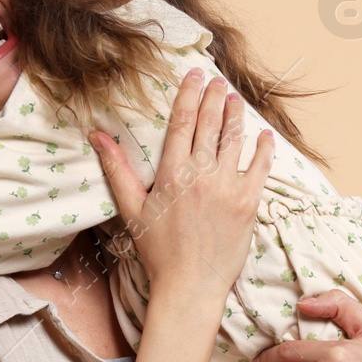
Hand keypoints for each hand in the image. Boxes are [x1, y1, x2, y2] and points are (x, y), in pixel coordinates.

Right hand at [90, 70, 273, 306]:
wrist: (190, 286)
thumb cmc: (158, 250)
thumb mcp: (131, 208)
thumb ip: (117, 168)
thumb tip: (97, 136)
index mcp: (172, 172)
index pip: (181, 120)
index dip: (188, 93)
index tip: (193, 75)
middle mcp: (201, 173)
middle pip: (209, 123)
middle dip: (213, 97)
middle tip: (216, 81)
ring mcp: (228, 186)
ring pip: (234, 138)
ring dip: (236, 114)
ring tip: (235, 99)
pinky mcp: (249, 202)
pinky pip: (260, 166)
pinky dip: (264, 147)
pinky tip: (264, 135)